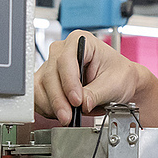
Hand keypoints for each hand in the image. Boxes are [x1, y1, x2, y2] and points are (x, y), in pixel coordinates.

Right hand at [34, 32, 152, 124]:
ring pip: (40, 86)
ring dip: (51, 105)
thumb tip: (82, 103)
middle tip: (69, 116)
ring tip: (68, 116)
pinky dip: (47, 107)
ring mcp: (51, 65)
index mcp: (81, 41)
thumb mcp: (114, 84)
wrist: (119, 82)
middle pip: (50, 75)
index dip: (69, 82)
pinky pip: (38, 95)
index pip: (66, 60)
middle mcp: (62, 51)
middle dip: (59, 100)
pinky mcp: (46, 81)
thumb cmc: (119, 74)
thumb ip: (96, 93)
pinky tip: (60, 112)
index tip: (76, 100)